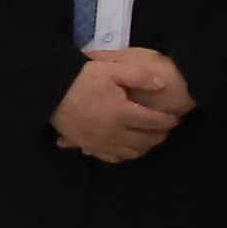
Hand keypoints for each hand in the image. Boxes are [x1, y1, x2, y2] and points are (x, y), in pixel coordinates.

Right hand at [52, 53, 184, 162]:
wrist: (51, 93)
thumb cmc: (82, 78)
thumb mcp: (111, 69)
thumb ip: (139, 76)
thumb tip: (162, 84)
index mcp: (122, 113)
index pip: (153, 121)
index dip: (168, 121)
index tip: (175, 118)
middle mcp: (114, 133)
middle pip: (145, 141)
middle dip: (159, 136)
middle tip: (165, 130)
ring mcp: (101, 143)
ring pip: (131, 152)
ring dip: (145, 148)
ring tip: (150, 139)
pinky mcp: (89, 147)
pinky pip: (113, 158)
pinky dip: (125, 155)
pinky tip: (128, 149)